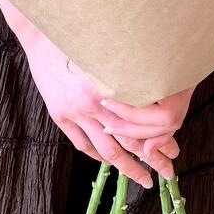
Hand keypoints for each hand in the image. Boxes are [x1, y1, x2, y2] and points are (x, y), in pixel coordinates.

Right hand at [0, 0, 193, 184]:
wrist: (40, 36)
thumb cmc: (80, 38)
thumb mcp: (109, 53)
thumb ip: (131, 74)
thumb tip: (162, 87)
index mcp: (107, 87)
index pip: (138, 124)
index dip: (157, 139)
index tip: (173, 149)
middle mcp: (91, 104)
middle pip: (126, 141)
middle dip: (149, 159)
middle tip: (167, 171)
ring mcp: (73, 113)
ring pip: (104, 149)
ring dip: (126, 166)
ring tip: (144, 177)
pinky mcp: (60, 116)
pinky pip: (83, 144)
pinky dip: (98, 155)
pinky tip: (111, 161)